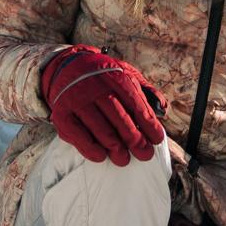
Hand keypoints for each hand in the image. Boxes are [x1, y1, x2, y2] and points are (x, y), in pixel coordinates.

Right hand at [40, 46, 169, 165]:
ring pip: (99, 127)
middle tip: (144, 154)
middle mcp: (96, 87)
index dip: (148, 123)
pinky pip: (76, 133)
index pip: (136, 103)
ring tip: (124, 159)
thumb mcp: (126, 73)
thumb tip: (162, 109)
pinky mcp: (62, 112)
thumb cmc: (103, 76)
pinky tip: (101, 156)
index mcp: (116, 77)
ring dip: (114, 147)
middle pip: (118, 117)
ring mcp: (77, 100)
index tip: (157, 140)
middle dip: (134, 139)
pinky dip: (89, 147)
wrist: (68, 65)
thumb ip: (145, 90)